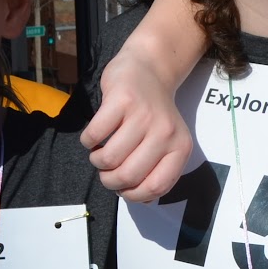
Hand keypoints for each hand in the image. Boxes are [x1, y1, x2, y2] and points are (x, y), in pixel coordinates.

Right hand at [82, 53, 193, 201]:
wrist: (149, 68)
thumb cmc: (152, 112)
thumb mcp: (166, 142)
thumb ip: (157, 169)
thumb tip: (143, 200)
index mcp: (179, 147)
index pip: (155, 187)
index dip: (132, 195)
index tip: (122, 189)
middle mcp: (165, 132)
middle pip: (128, 175)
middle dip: (108, 180)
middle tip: (105, 171)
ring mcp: (143, 115)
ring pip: (109, 157)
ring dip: (96, 160)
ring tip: (99, 151)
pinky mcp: (121, 99)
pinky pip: (94, 135)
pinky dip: (88, 141)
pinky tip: (94, 136)